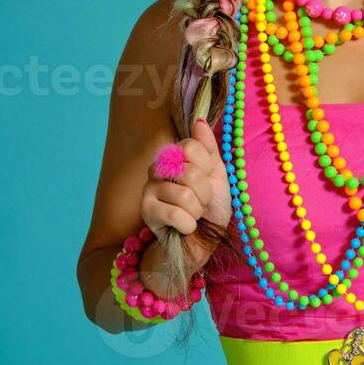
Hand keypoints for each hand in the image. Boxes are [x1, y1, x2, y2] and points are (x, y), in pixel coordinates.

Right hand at [141, 117, 231, 268]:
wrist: (200, 243)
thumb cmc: (209, 210)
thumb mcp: (217, 176)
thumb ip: (208, 149)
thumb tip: (198, 121)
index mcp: (176, 157)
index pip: (191, 146)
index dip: (207, 168)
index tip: (207, 181)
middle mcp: (158, 168)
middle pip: (190, 171)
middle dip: (205, 194)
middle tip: (201, 204)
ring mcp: (149, 189)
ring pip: (184, 195)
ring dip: (197, 212)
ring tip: (193, 216)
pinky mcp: (146, 211)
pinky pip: (176, 214)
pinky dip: (189, 225)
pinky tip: (186, 228)